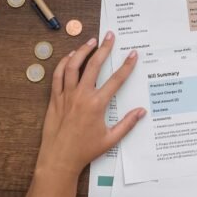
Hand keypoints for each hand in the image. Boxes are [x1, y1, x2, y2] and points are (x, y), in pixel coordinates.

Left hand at [25, 31, 145, 196]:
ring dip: (82, 51)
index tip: (133, 54)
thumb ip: (127, 124)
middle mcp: (81, 96)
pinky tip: (70, 57)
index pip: (116, 79)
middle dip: (104, 49)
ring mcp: (66, 96)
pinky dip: (63, 64)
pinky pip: (58, 76)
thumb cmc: (85, 150)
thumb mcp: (110, 139)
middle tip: (110, 36)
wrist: (59, 159)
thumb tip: (142, 112)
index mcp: (97, 105)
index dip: (127, 65)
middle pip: (94, 66)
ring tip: (91, 42)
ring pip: (73, 66)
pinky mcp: (55, 99)